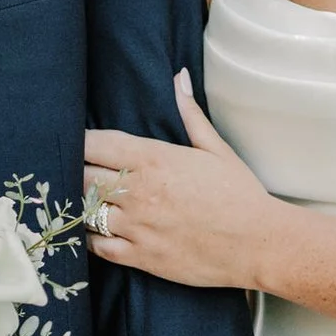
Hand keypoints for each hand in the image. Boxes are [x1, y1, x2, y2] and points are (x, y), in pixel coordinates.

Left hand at [83, 69, 278, 290]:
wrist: (259, 243)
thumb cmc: (239, 194)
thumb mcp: (216, 149)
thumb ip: (190, 113)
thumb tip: (179, 77)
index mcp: (153, 159)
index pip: (95, 143)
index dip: (79, 141)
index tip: (77, 140)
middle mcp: (138, 192)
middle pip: (82, 176)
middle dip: (76, 171)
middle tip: (76, 170)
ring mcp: (137, 227)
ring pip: (85, 211)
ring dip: (80, 204)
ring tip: (81, 199)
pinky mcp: (140, 257)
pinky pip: (96, 247)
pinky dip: (89, 238)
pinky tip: (93, 230)